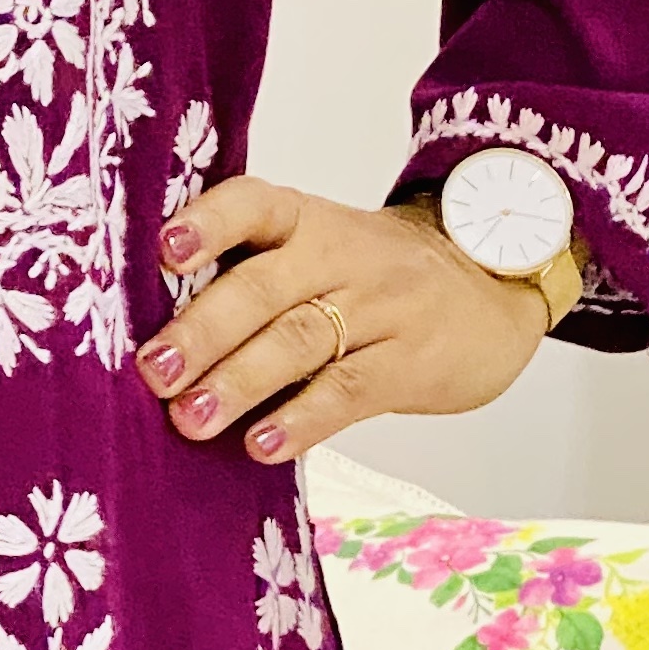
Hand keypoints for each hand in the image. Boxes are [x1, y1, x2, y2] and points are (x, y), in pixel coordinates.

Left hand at [133, 174, 547, 458]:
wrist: (494, 285)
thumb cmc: (376, 279)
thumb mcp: (321, 253)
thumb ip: (250, 279)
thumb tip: (156, 343)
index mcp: (305, 221)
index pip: (254, 205)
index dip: (210, 224)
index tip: (166, 252)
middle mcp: (340, 256)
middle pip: (264, 288)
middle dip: (203, 331)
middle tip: (153, 371)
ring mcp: (380, 308)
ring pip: (300, 340)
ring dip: (239, 381)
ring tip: (191, 418)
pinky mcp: (411, 363)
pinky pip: (351, 389)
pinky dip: (304, 418)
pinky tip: (264, 443)